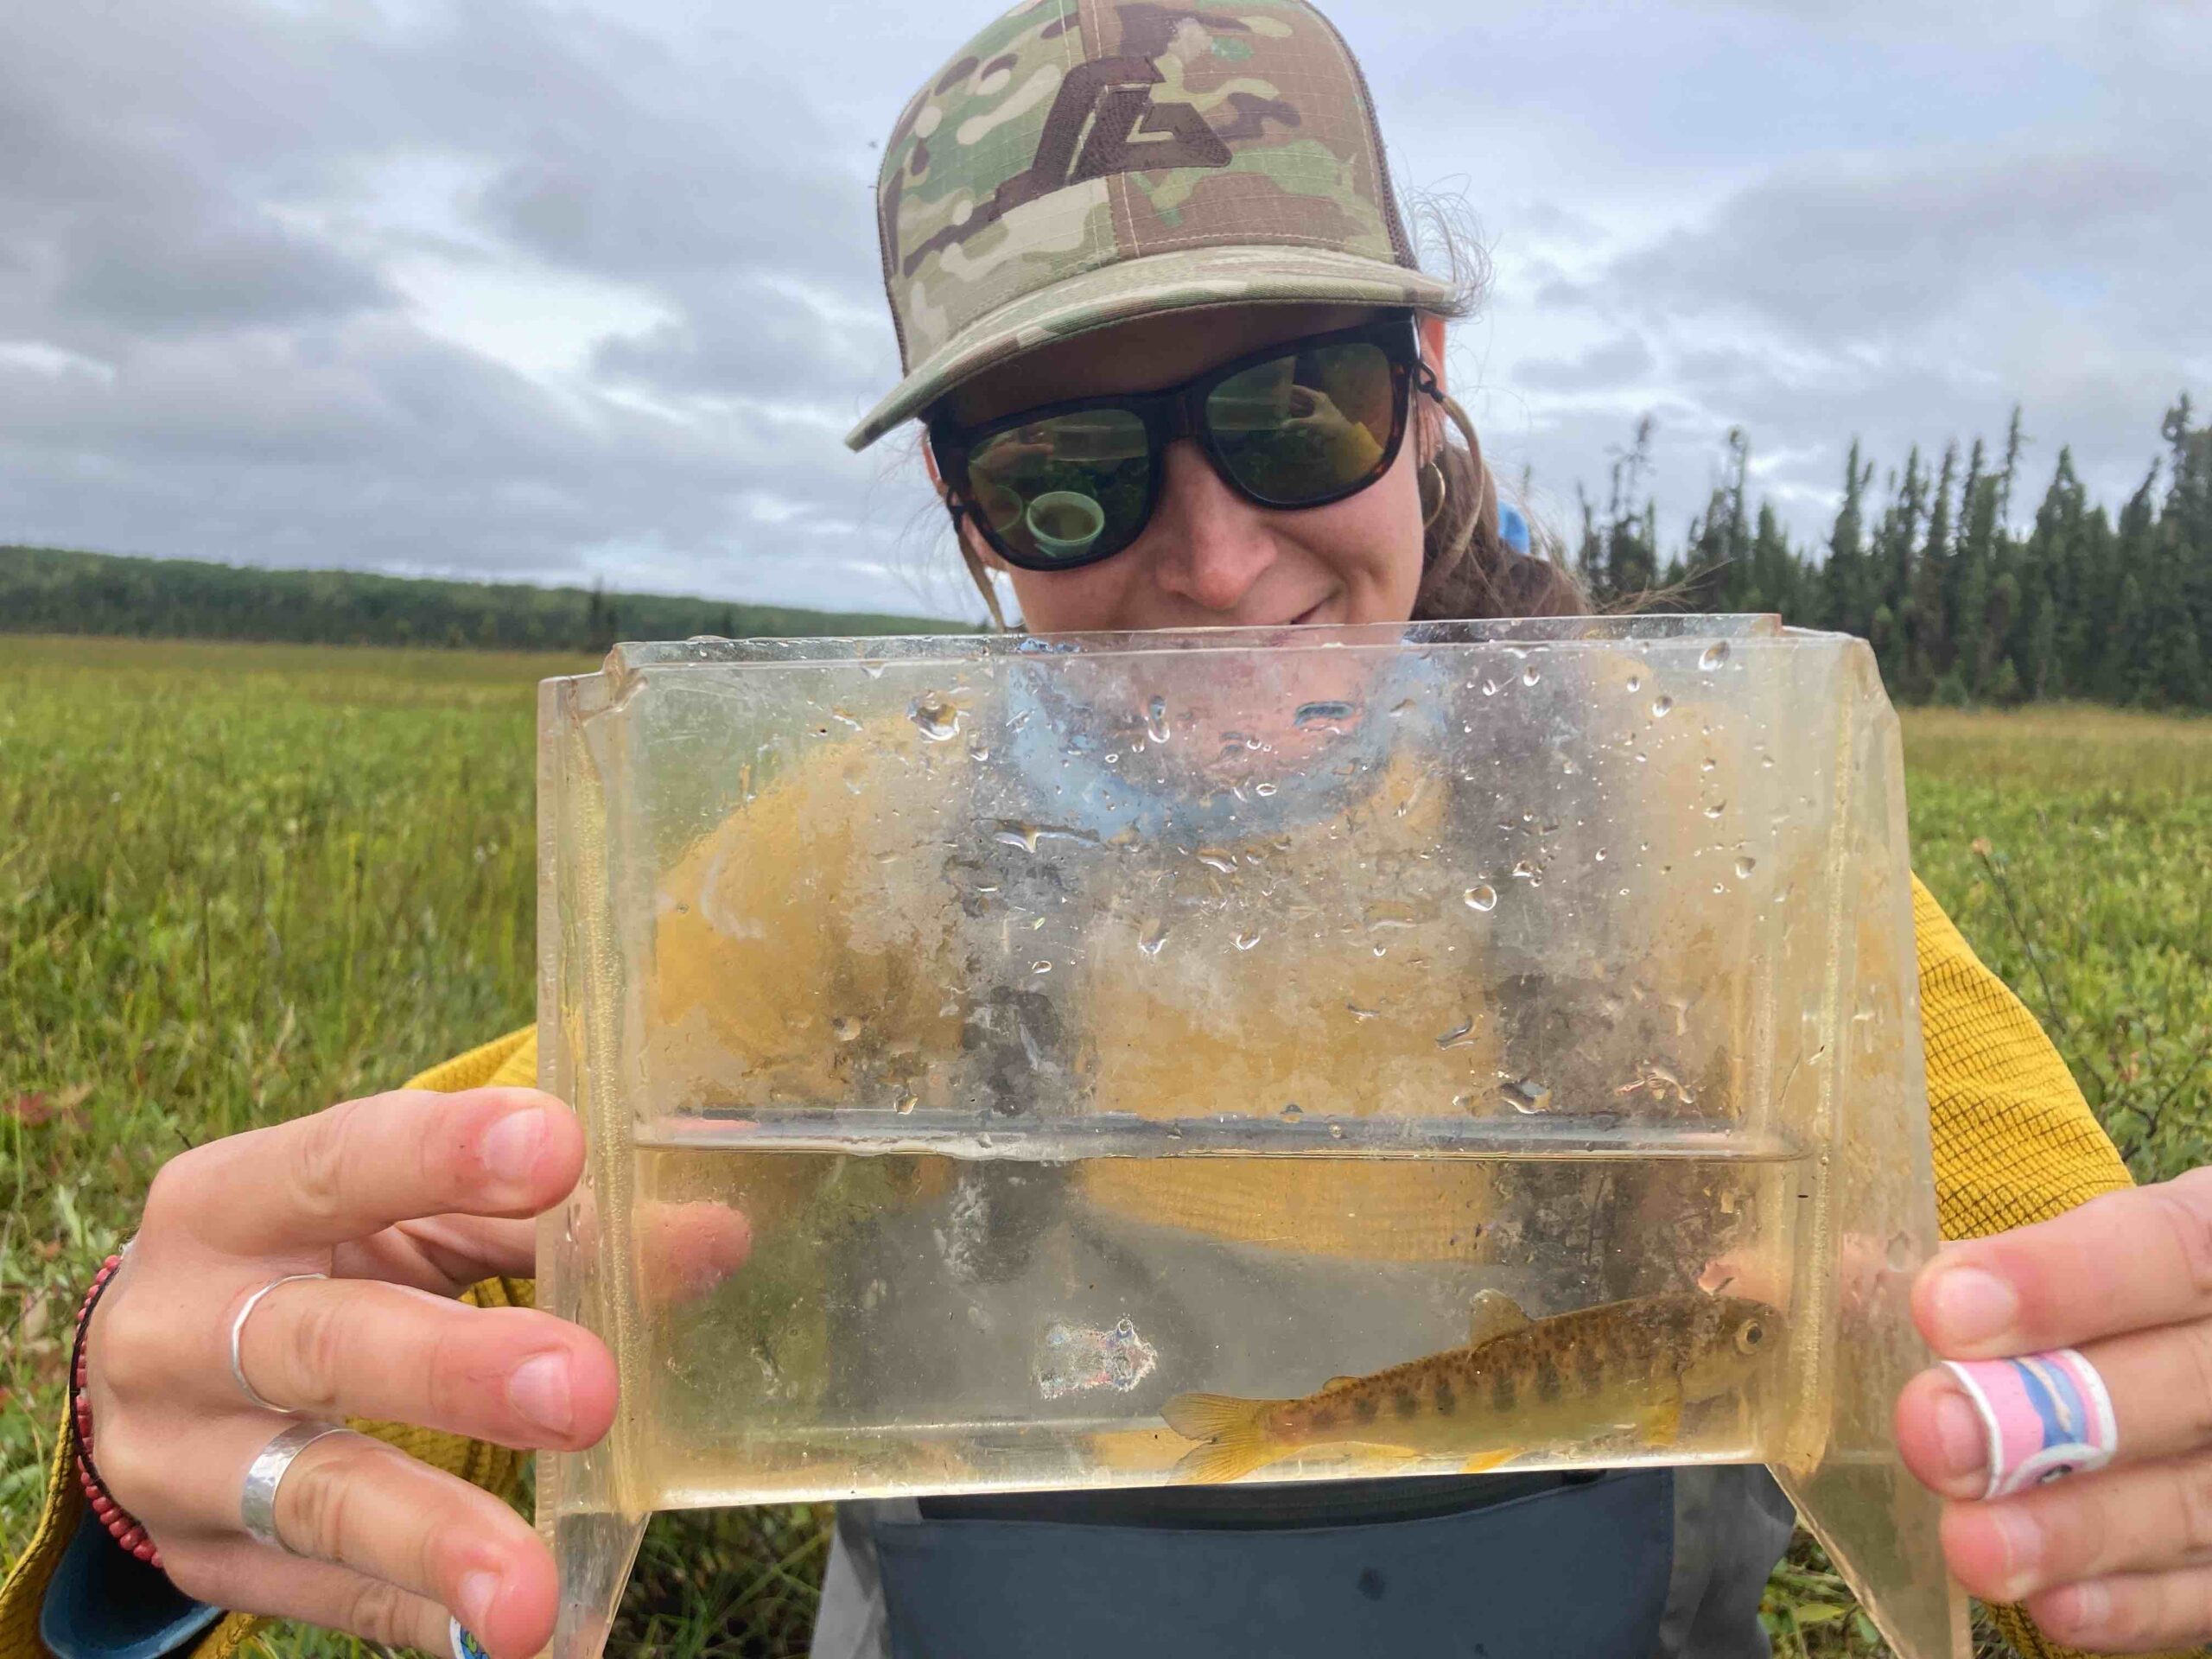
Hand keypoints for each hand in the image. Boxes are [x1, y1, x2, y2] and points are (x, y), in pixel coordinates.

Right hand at [81, 1084, 739, 1657]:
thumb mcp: (409, 1221)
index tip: (561, 1148)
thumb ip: (544, 1222)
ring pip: (315, 1494)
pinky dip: (424, 1616)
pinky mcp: (207, 1559)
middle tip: (586, 1391)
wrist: (162, 1372)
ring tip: (530, 1590)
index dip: (444, 1154)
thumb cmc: (319, 1264)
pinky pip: (324, 1597)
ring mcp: (179, 1456)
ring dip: (435, 1538)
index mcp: (229, 1202)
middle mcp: (178, 1326)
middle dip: (457, 1368)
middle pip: (321, 1341)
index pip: (338, 1162)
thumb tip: (715, 1237)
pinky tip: (501, 1636)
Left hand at [1895, 1169, 2211, 1651]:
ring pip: (2196, 1499)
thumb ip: (1953, 1268)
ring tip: (1970, 1543)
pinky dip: (2136, 1604)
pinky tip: (2051, 1608)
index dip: (2062, 1281)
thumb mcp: (2073, 1249)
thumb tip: (1758, 1275)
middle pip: (2184, 1382)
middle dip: (2049, 1415)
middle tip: (1929, 1434)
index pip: (2162, 1249)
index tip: (1943, 1306)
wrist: (2208, 1342)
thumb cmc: (2112, 1295)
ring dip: (2078, 1529)